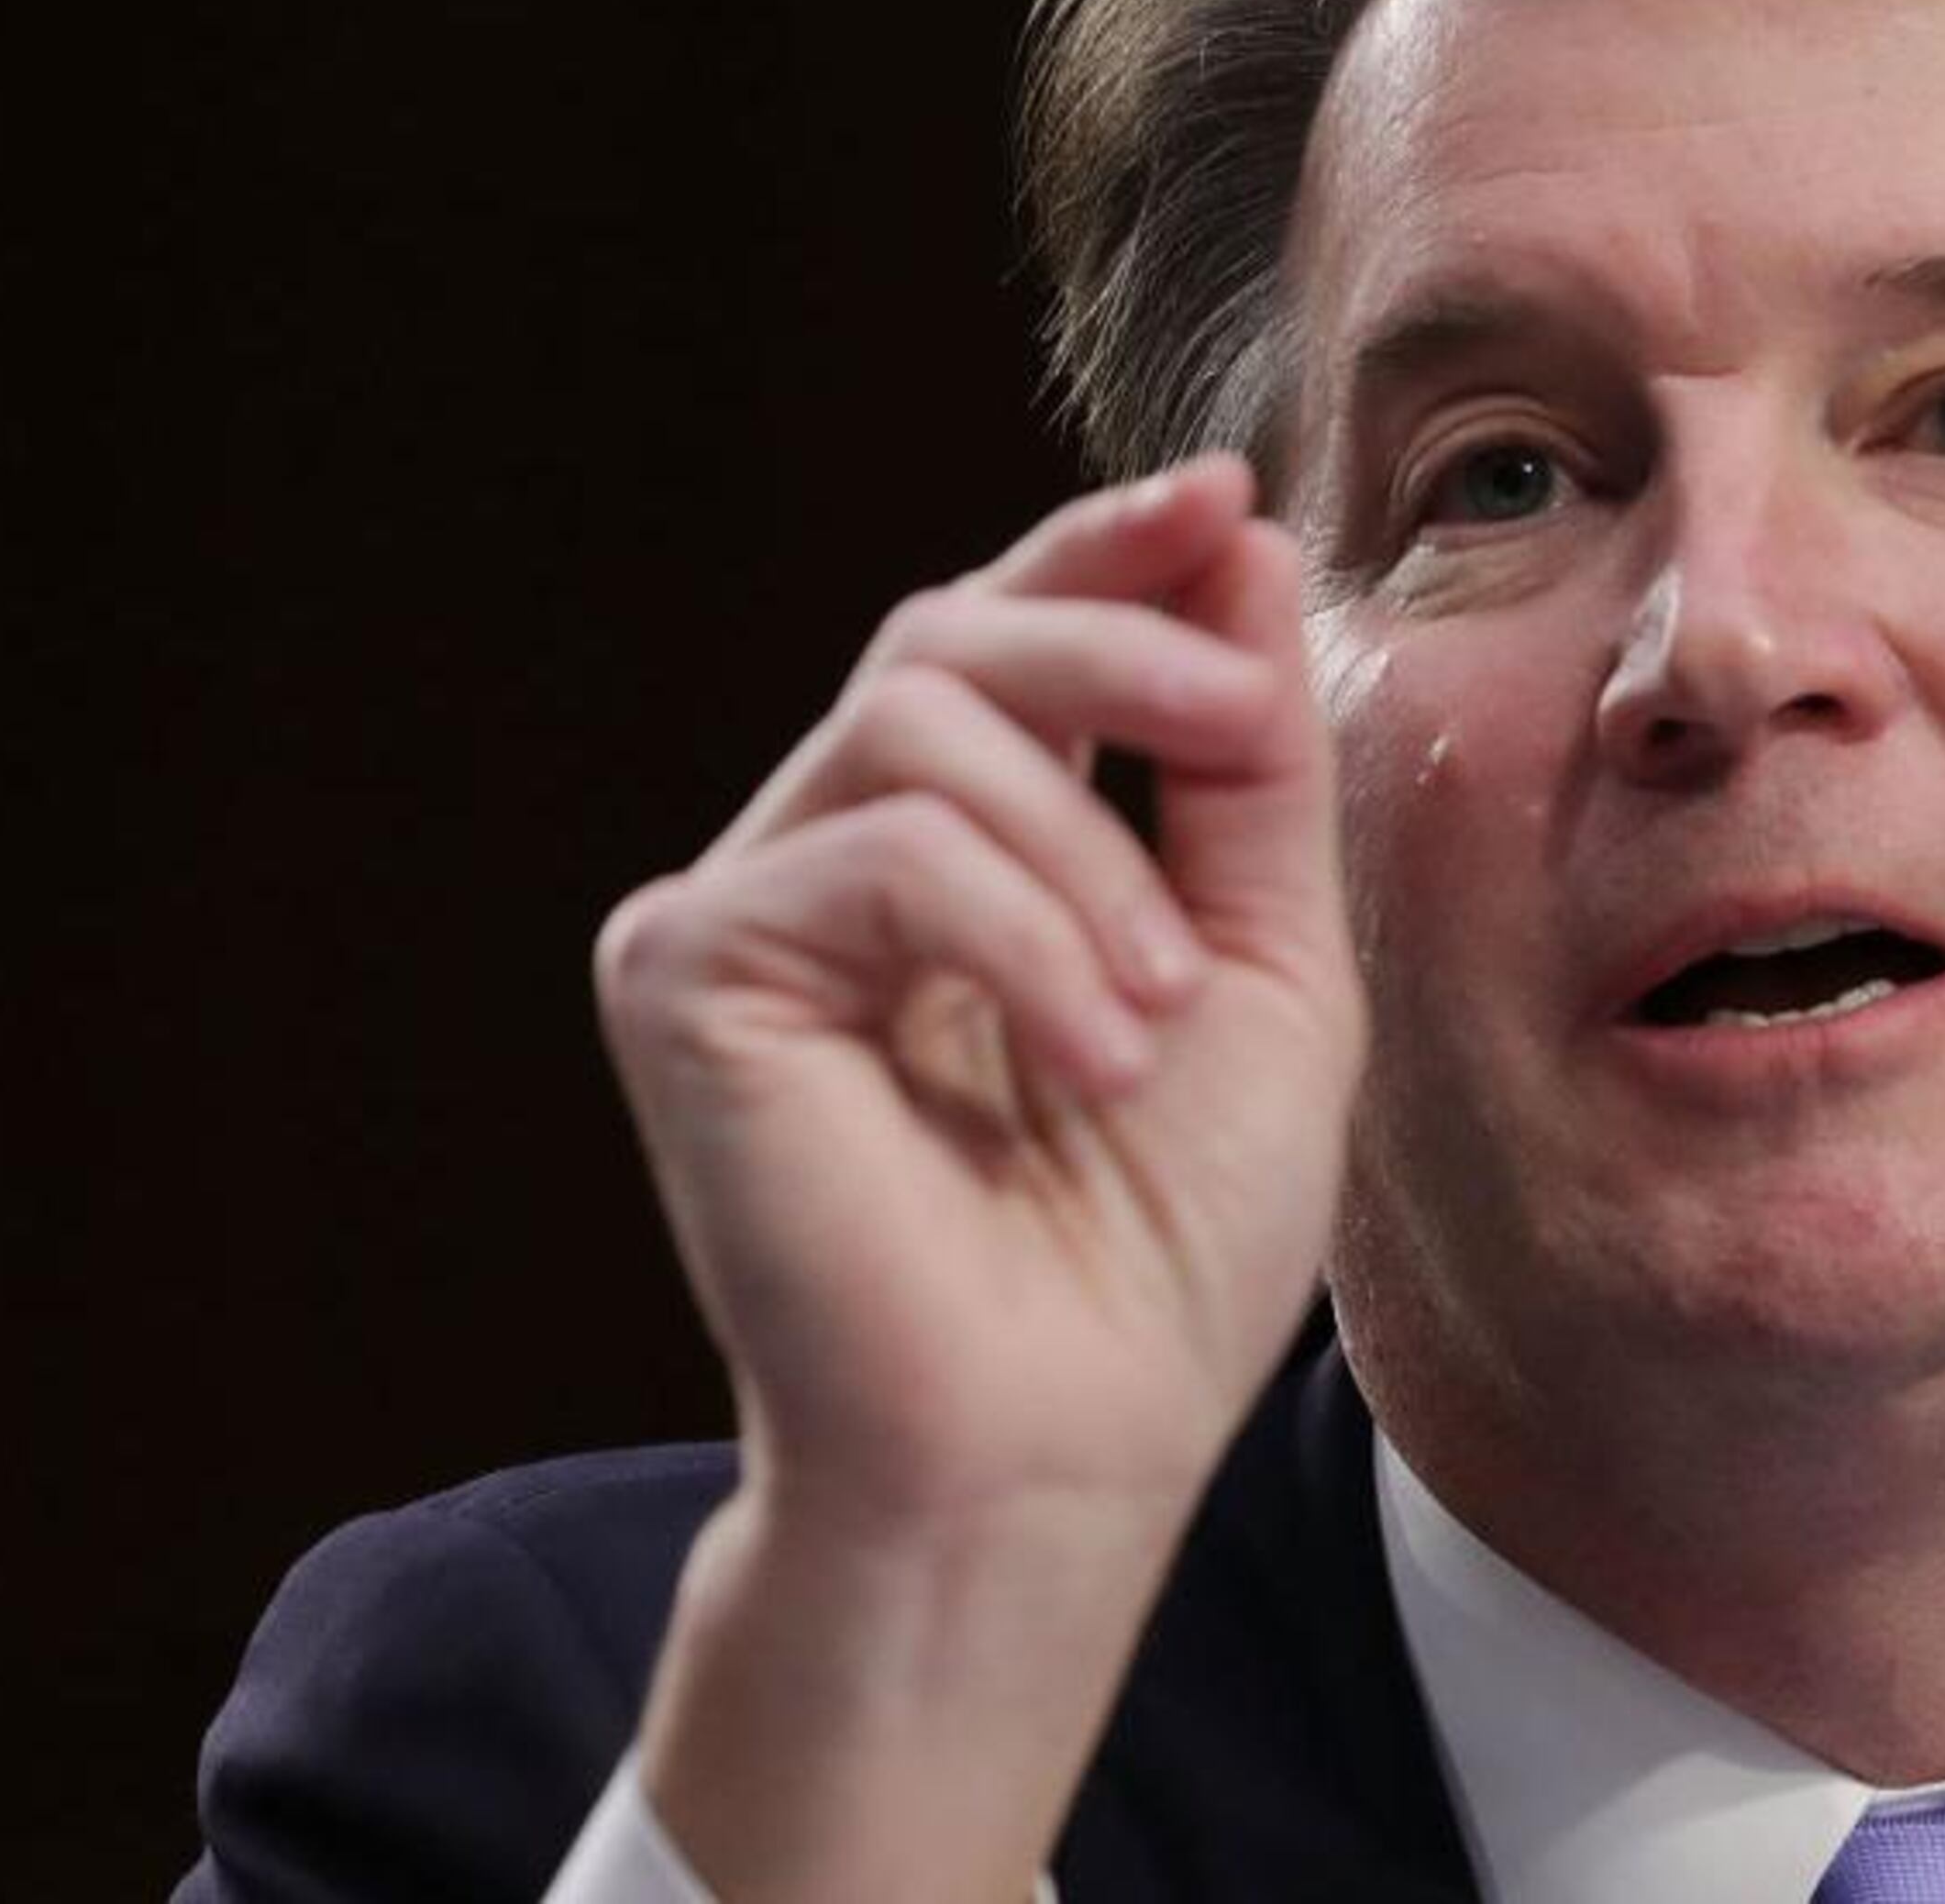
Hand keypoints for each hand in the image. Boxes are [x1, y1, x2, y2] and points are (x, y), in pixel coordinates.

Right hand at [593, 456, 1362, 1898]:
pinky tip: (1080, 1062)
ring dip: (1085, 853)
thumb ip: (1243, 765)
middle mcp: (834, 859)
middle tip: (1235, 726)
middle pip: (949, 635)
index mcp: (963, 854)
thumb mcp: (1261, 964)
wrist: (1062, 1448)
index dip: (1109, 551)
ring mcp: (742, 908)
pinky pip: (880, 850)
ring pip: (918, 721)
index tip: (1221, 497)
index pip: (1011, 639)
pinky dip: (1017, 936)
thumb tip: (1236, 539)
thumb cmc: (1160, 1246)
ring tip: (1150, 1019)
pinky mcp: (683, 971)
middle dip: (1114, 650)